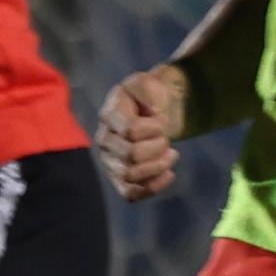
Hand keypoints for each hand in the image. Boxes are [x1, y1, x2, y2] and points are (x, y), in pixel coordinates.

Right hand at [94, 63, 188, 202]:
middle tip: (167, 139)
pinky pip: (130, 193)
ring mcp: (110, 162)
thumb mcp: (147, 81)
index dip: (155, 128)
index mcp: (109, 116)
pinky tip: (169, 175)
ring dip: (158, 167)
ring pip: (130, 176)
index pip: (131, 131)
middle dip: (158, 147)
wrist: (152, 112)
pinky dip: (152, 188)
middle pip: (132, 156)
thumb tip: (153, 113)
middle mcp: (104, 141)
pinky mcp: (119, 178)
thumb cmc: (149, 97)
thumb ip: (147, 88)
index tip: (162, 121)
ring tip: (171, 155)